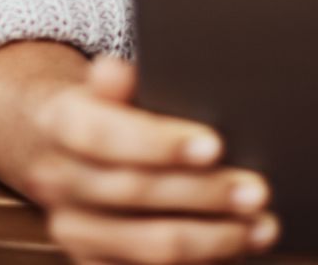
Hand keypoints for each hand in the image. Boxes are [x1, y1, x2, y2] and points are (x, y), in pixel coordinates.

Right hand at [24, 56, 277, 263]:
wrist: (66, 151)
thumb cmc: (105, 112)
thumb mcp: (108, 84)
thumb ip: (117, 82)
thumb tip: (117, 71)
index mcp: (60, 124)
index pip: (104, 135)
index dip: (159, 143)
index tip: (215, 145)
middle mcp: (58, 181)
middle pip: (135, 192)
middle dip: (204, 193)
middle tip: (257, 190)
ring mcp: (74, 229)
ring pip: (147, 245)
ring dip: (212, 239)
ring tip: (260, 226)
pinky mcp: (93, 263)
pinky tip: (234, 250)